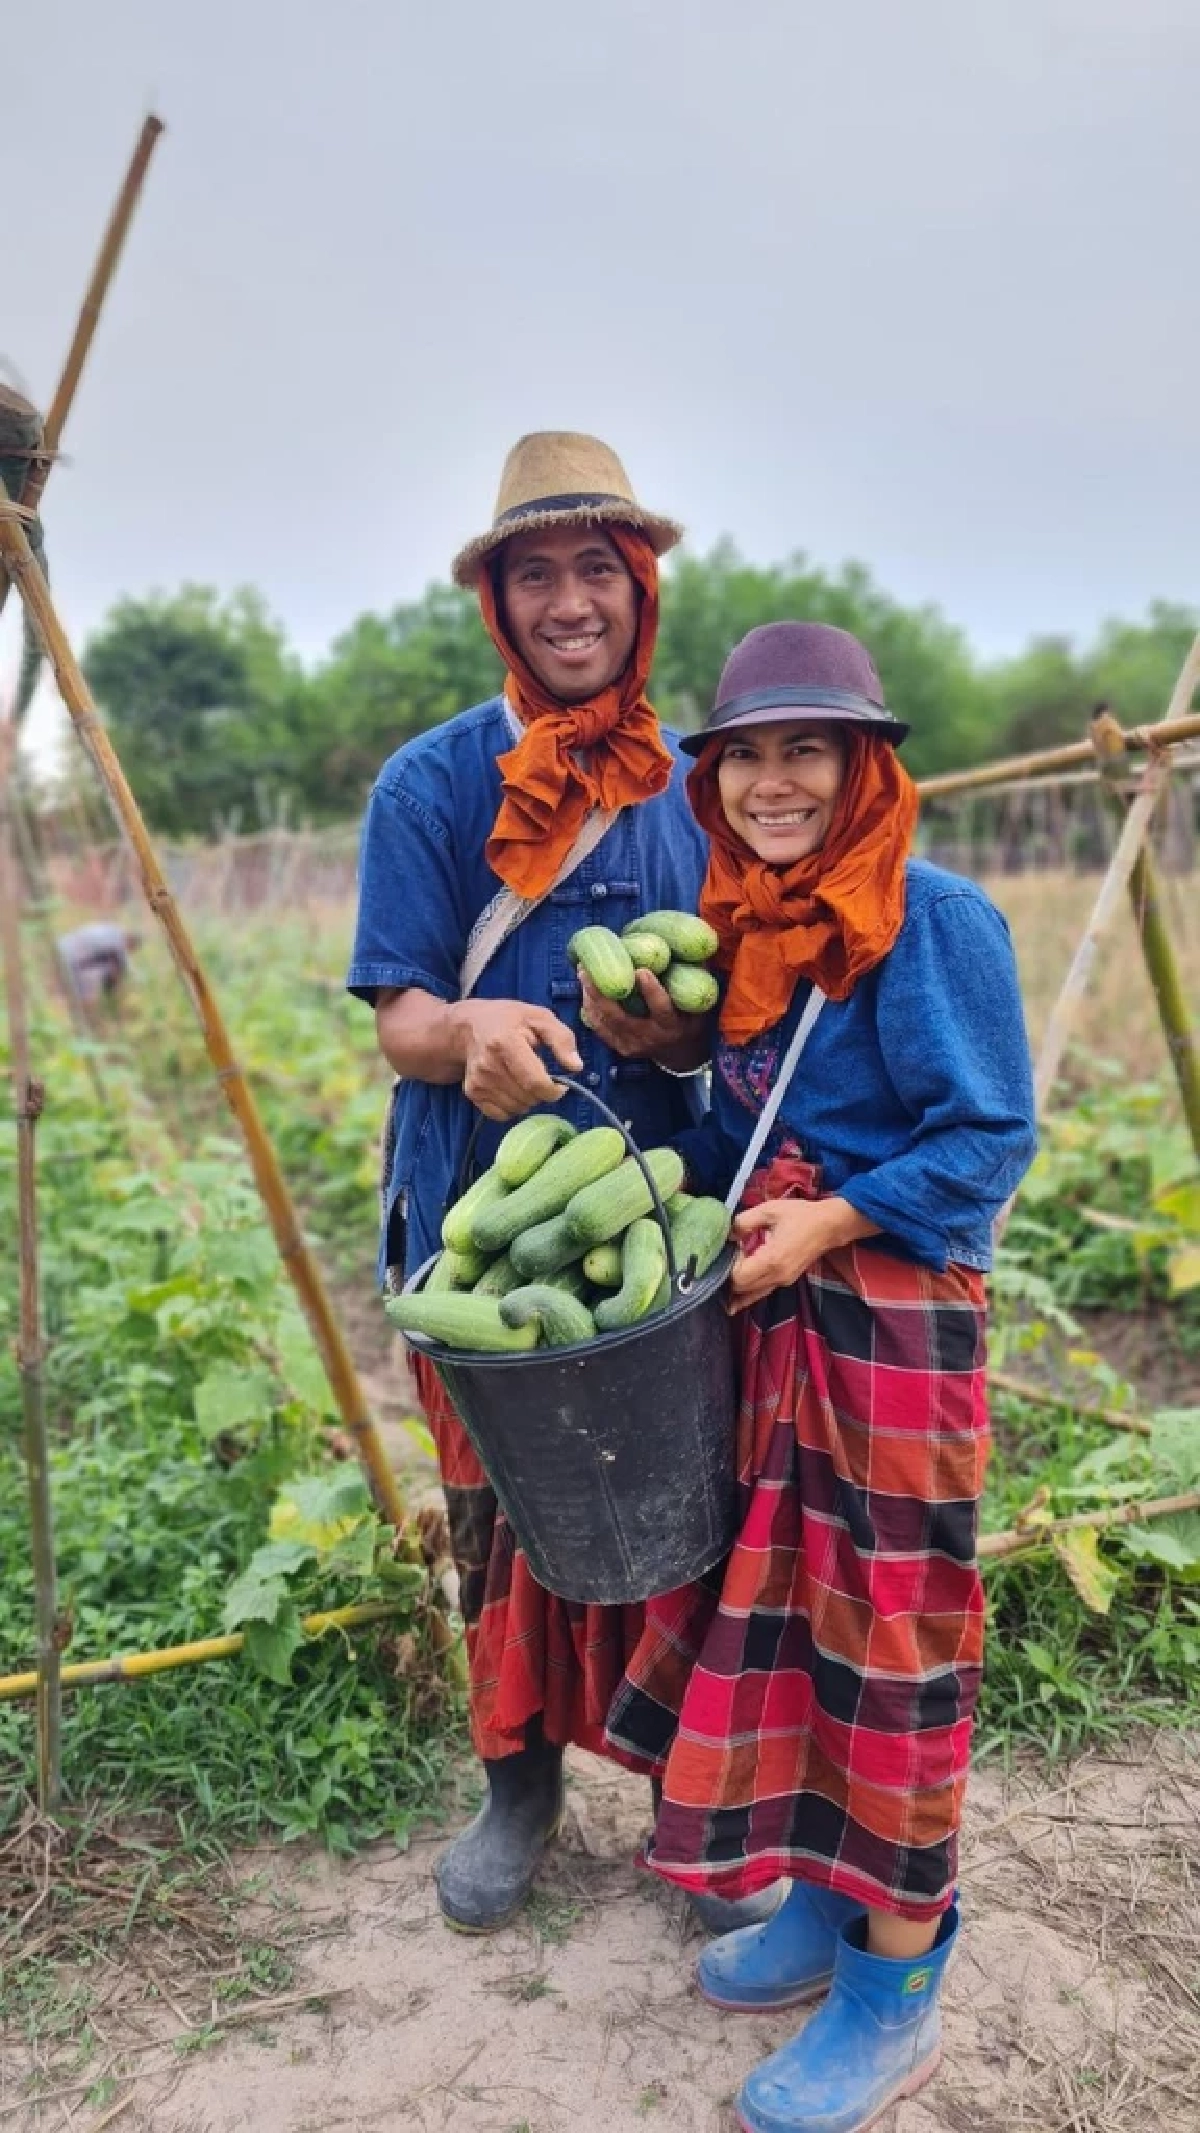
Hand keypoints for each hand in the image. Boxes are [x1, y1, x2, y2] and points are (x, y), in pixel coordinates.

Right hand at [450, 1001, 581, 1121]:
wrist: (469, 1026)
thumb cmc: (509, 1020)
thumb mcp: (540, 1017)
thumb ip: (562, 1039)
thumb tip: (576, 1067)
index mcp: (505, 1043)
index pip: (534, 1082)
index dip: (554, 1090)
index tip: (560, 1084)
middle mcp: (488, 1065)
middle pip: (528, 1098)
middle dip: (541, 1093)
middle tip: (538, 1075)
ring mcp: (478, 1081)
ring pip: (516, 1109)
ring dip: (528, 1100)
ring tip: (523, 1079)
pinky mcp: (472, 1093)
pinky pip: (502, 1115)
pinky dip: (512, 1107)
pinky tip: (511, 1088)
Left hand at [579, 970, 711, 1070]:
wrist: (680, 1053)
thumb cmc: (689, 1019)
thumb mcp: (697, 1004)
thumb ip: (695, 978)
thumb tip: (695, 947)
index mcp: (672, 1026)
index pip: (662, 1008)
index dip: (651, 991)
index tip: (641, 970)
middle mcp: (650, 1038)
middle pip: (621, 1018)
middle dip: (602, 994)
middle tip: (587, 969)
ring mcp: (633, 1045)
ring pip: (606, 1022)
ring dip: (590, 998)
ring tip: (582, 973)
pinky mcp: (620, 1048)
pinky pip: (600, 1029)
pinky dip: (590, 1009)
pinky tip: (585, 991)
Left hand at [727, 1196, 879, 1312]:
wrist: (830, 1226)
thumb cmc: (800, 1215)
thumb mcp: (769, 1210)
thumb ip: (744, 1221)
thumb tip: (727, 1234)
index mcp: (772, 1260)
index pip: (739, 1277)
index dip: (728, 1267)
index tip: (729, 1250)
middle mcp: (777, 1276)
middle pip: (742, 1289)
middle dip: (728, 1278)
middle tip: (724, 1260)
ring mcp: (783, 1282)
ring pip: (751, 1296)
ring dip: (736, 1289)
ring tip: (723, 1279)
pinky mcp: (786, 1281)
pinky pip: (761, 1292)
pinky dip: (747, 1293)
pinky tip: (734, 1292)